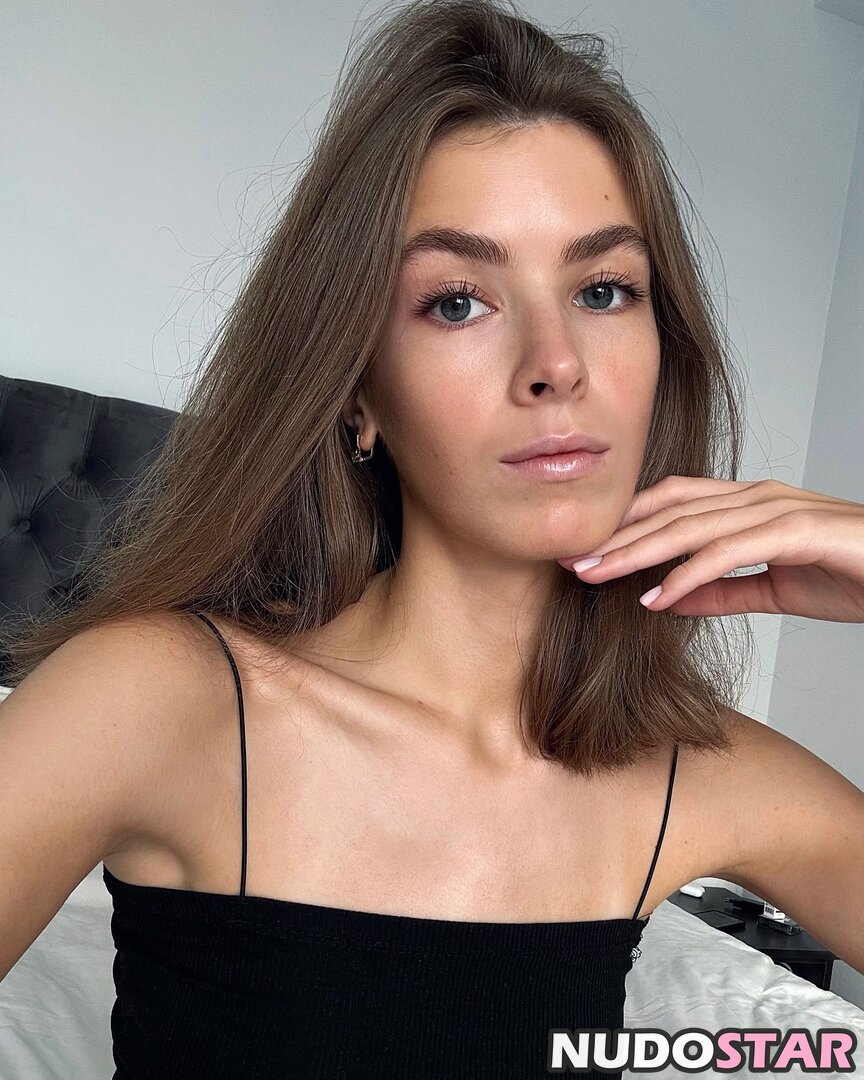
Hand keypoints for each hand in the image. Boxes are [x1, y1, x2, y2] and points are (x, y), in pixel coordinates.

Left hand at [559, 476, 863, 622]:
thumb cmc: (853, 574)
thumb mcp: (775, 588)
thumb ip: (724, 590)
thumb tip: (670, 599)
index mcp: (749, 504)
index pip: (673, 502)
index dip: (627, 522)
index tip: (587, 549)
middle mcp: (757, 497)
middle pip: (670, 512)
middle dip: (617, 537)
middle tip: (571, 560)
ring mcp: (777, 509)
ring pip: (689, 528)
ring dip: (637, 553)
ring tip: (595, 575)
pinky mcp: (797, 533)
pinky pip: (729, 553)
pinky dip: (688, 575)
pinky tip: (657, 597)